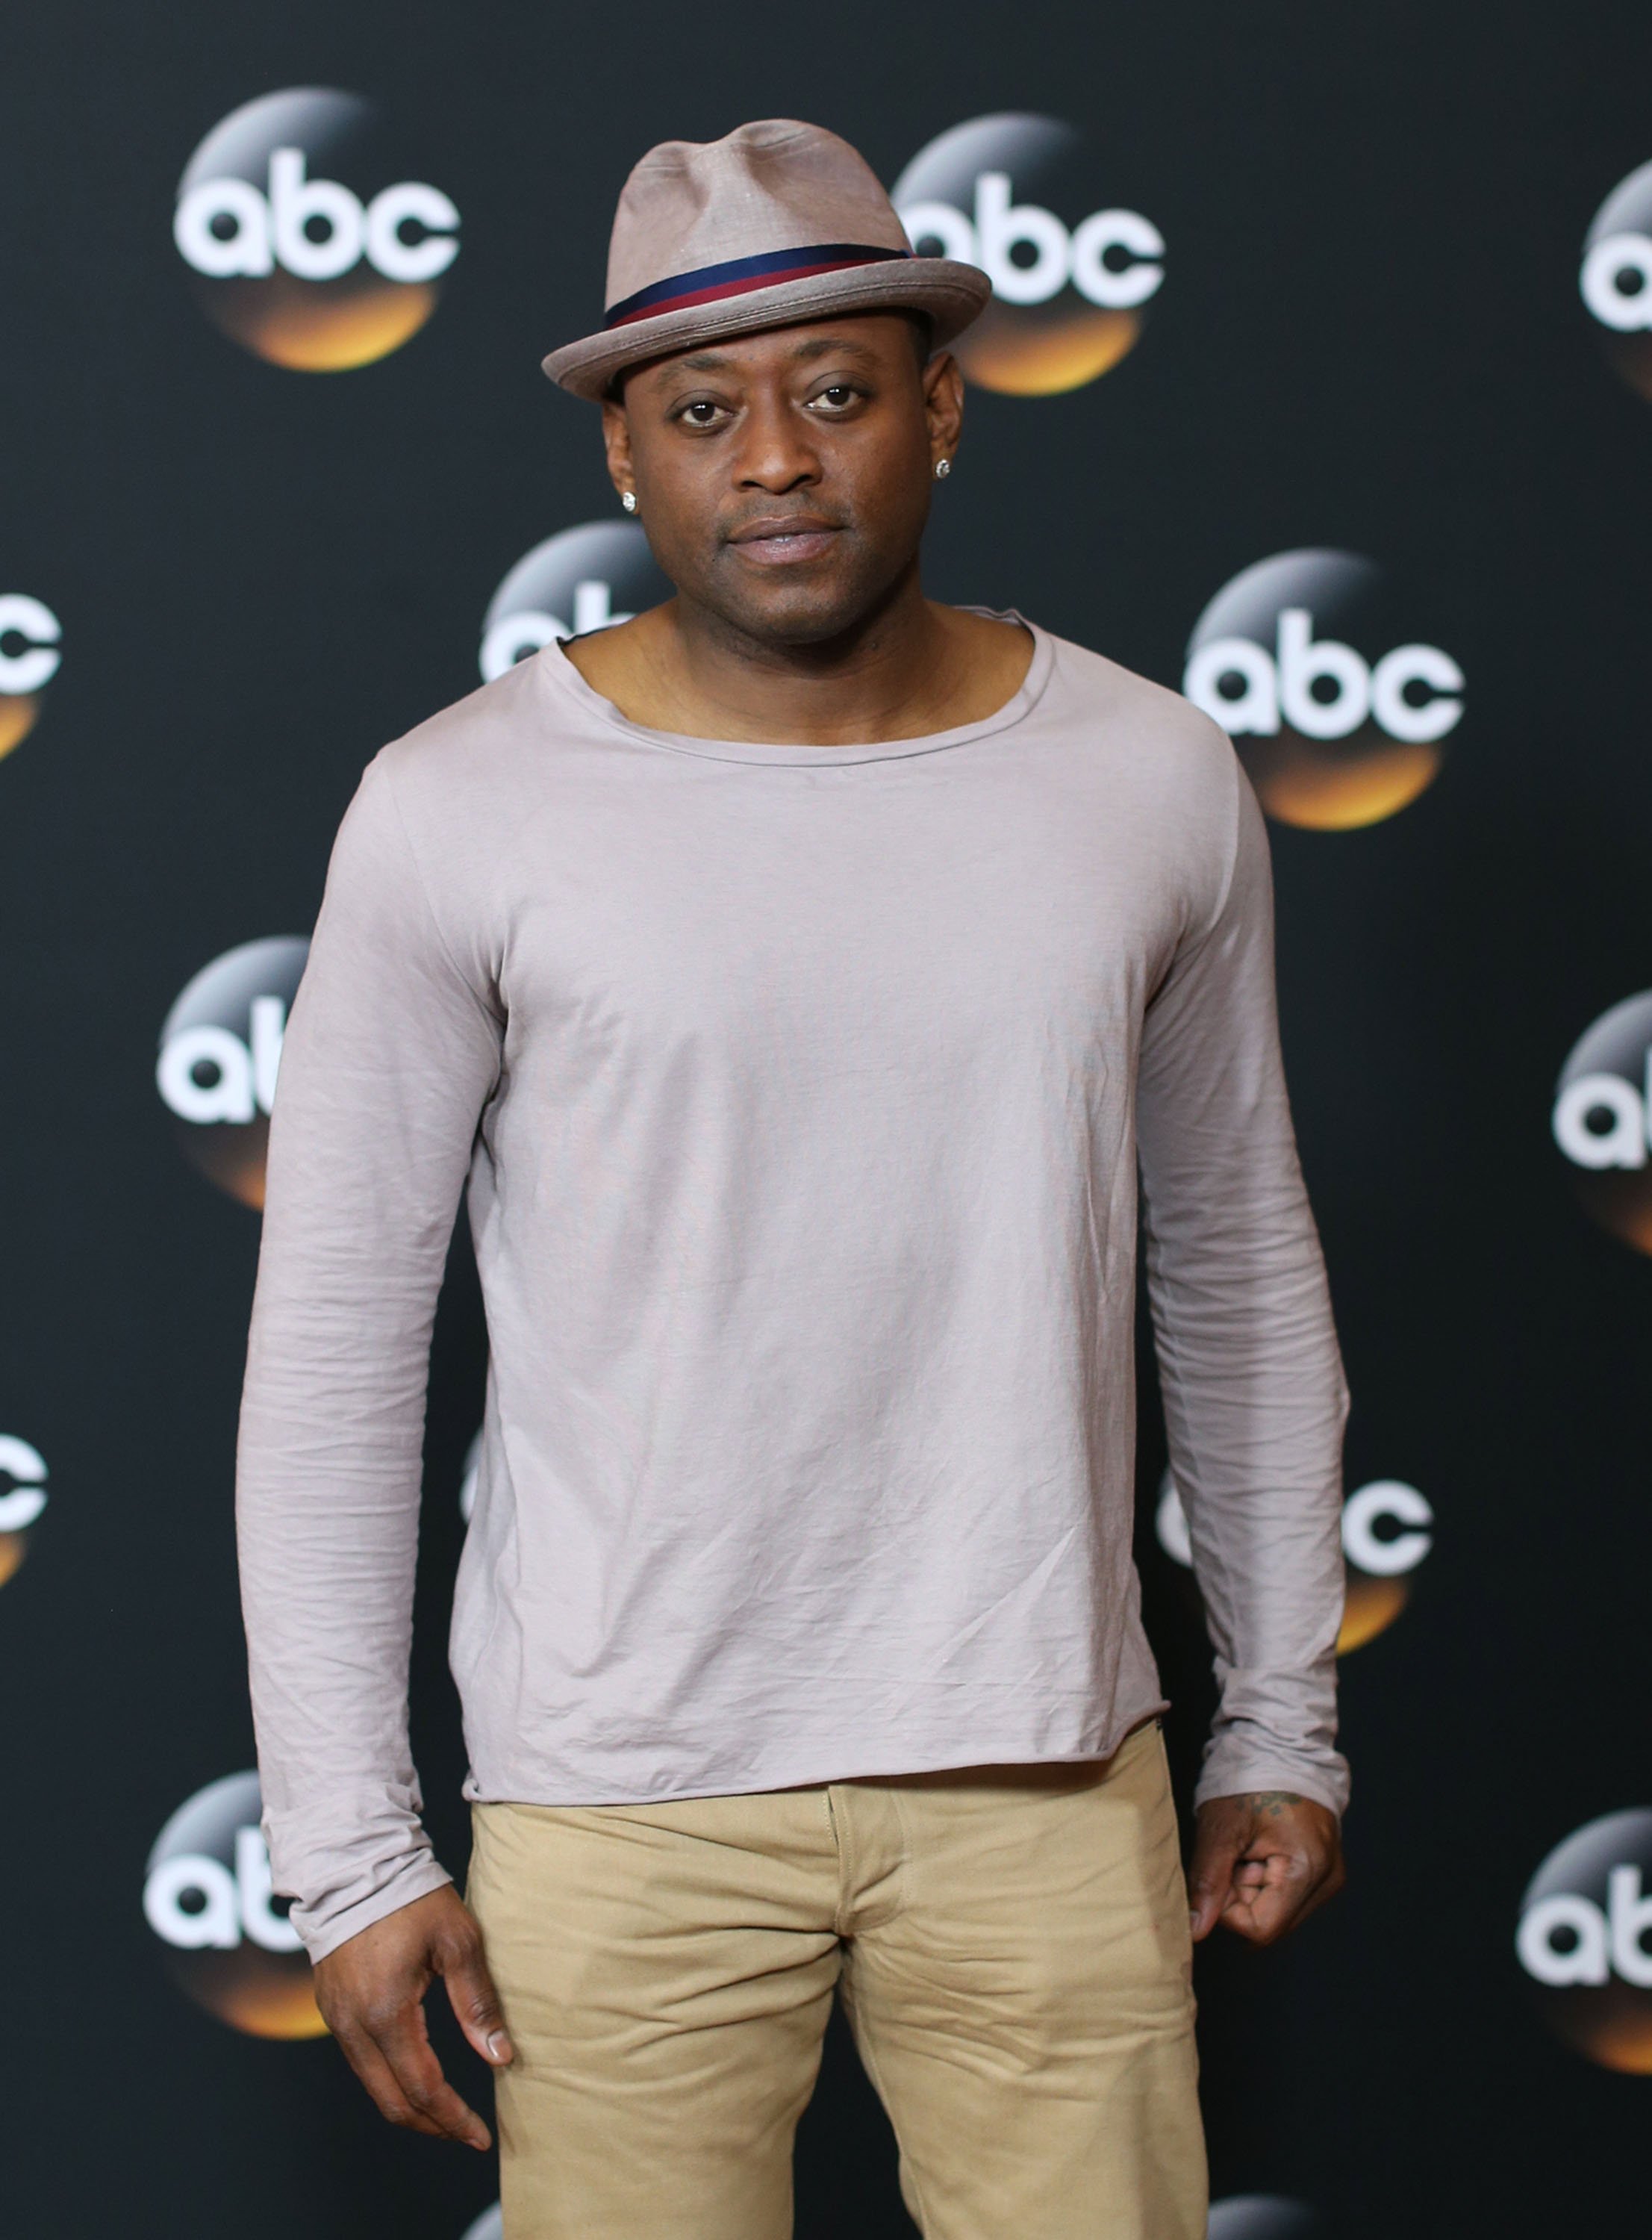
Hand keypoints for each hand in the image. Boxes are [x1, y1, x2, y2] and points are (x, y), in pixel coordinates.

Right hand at [313, 1885, 513, 2148]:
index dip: (454, 2119)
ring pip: (373, 2086)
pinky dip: (390, 2079)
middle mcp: (354, 2027)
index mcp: (386, 2015)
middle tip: (466, 2133)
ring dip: (410, 2105)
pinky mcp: (331, 2008)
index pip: (423, 2089)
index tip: (481, 2137)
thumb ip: (477, 2002)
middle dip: (432, 2126)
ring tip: (448, 2111)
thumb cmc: (411, 1898)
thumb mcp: (458, 1942)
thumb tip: (500, 2056)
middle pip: (391, 2103)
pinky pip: (360, 2061)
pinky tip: (416, 2074)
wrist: (354, 1867)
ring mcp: (337, 2020)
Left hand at [1187, 1791, 1344, 1945]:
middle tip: (1233, 1853)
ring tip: (1248, 1847)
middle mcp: (1326, 1880)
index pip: (1260, 1928)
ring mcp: (1328, 1875)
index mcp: (1306, 1868)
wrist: (1279, 1745)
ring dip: (1251, 1887)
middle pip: (1270, 1922)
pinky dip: (1264, 1878)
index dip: (1229, 1909)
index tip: (1220, 1871)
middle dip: (1240, 1895)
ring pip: (1275, 1911)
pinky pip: (1285, 1894)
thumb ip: (1207, 1882)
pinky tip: (1260, 1849)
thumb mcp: (1220, 1828)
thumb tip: (1195, 1930)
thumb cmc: (1250, 1778)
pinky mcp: (1322, 1869)